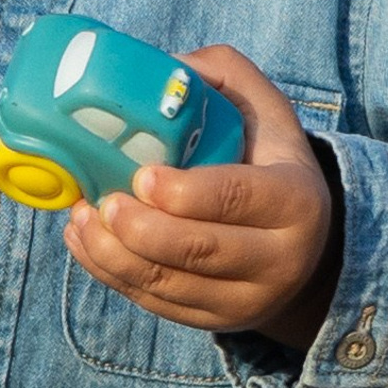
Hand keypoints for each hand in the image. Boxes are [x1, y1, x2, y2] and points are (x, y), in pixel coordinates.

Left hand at [62, 45, 342, 351]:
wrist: (307, 247)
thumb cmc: (270, 163)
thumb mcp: (266, 113)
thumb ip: (221, 76)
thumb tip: (162, 67)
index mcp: (295, 200)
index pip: (236, 198)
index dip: (184, 192)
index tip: (140, 176)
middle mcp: (279, 259)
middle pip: (197, 249)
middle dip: (137, 228)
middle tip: (101, 201)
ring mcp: (246, 299)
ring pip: (168, 284)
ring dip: (112, 253)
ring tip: (80, 219)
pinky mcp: (215, 321)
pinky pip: (155, 302)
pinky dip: (111, 274)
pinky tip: (85, 243)